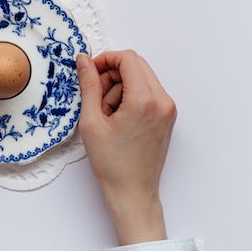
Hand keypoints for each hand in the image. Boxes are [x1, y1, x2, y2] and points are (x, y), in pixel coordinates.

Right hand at [76, 51, 176, 244]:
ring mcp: (168, 109)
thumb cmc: (112, 163)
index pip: (127, 58)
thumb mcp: (92, 121)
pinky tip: (118, 117)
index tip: (90, 72)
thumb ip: (88, 85)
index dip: (105, 60)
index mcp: (144, 100)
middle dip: (112, 74)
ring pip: (141, 78)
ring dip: (120, 87)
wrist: (132, 191)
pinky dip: (130, 96)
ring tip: (107, 114)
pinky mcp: (167, 116)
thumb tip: (83, 60)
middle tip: (96, 97)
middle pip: (136, 65)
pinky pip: (147, 92)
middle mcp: (162, 101)